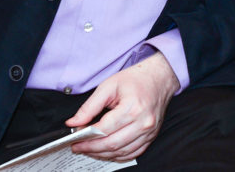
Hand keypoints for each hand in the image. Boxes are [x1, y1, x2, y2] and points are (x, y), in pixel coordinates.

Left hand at [65, 53, 179, 161]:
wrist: (160, 78)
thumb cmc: (136, 79)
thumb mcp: (109, 86)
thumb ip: (90, 106)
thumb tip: (74, 122)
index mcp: (132, 107)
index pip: (104, 129)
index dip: (86, 137)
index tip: (75, 139)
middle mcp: (143, 122)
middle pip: (112, 144)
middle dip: (91, 149)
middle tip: (78, 147)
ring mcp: (149, 132)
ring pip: (121, 152)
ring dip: (103, 154)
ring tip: (89, 150)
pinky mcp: (151, 136)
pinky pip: (132, 153)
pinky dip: (117, 156)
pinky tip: (106, 152)